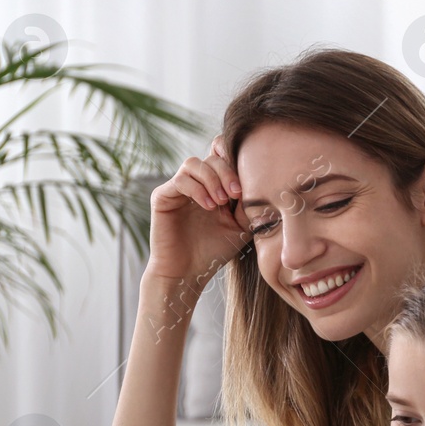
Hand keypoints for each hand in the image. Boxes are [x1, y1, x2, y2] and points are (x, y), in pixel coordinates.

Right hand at [142, 136, 251, 287]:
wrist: (188, 272)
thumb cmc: (215, 250)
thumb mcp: (241, 224)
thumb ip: (249, 202)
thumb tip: (262, 180)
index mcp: (215, 183)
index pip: (223, 153)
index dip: (236, 157)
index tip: (250, 180)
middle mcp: (196, 181)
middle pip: (212, 156)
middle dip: (228, 172)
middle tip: (236, 195)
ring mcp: (178, 187)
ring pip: (194, 163)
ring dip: (212, 180)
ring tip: (221, 202)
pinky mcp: (163, 196)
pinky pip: (180, 180)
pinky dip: (198, 190)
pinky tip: (209, 207)